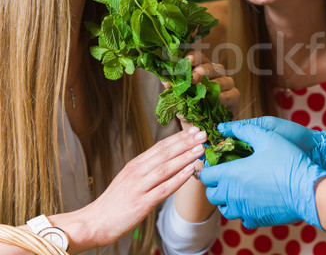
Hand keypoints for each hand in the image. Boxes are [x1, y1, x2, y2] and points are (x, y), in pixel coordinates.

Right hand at [80, 127, 206, 247]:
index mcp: (135, 165)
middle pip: (165, 153)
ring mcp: (139, 187)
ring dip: (185, 157)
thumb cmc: (115, 202)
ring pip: (166, 168)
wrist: (94, 223)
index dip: (179, 137)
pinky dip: (178, 179)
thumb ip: (147, 169)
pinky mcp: (141, 203)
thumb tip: (169, 160)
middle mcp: (137, 172)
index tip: (194, 129)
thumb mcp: (129, 179)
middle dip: (186, 142)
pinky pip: (164, 188)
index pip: (160, 146)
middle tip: (203, 133)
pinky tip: (190, 171)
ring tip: (201, 148)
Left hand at [163, 51, 239, 112]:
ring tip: (204, 89)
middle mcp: (214, 73)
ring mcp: (226, 83)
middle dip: (202, 70)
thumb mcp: (177, 98)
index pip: (198, 57)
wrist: (198, 126)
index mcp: (199, 68)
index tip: (188, 60)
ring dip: (213, 83)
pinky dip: (223, 96)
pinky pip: (231, 93)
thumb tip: (166, 81)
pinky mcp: (234, 95)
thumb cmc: (188, 108)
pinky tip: (216, 99)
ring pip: (223, 78)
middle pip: (211, 66)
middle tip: (193, 77)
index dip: (193, 57)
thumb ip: (173, 88)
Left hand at [200, 122, 325, 228]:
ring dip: (227, 199)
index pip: (206, 176)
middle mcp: (233, 195)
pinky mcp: (257, 220)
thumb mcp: (267, 137)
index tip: (218, 162)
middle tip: (228, 174)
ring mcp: (244, 210)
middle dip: (216, 184)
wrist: (309, 190)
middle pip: (212, 194)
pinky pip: (242, 218)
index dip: (209, 168)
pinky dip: (243, 209)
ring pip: (225, 209)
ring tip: (239, 187)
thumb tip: (224, 127)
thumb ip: (243, 130)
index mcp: (231, 174)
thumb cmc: (288, 161)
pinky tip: (254, 199)